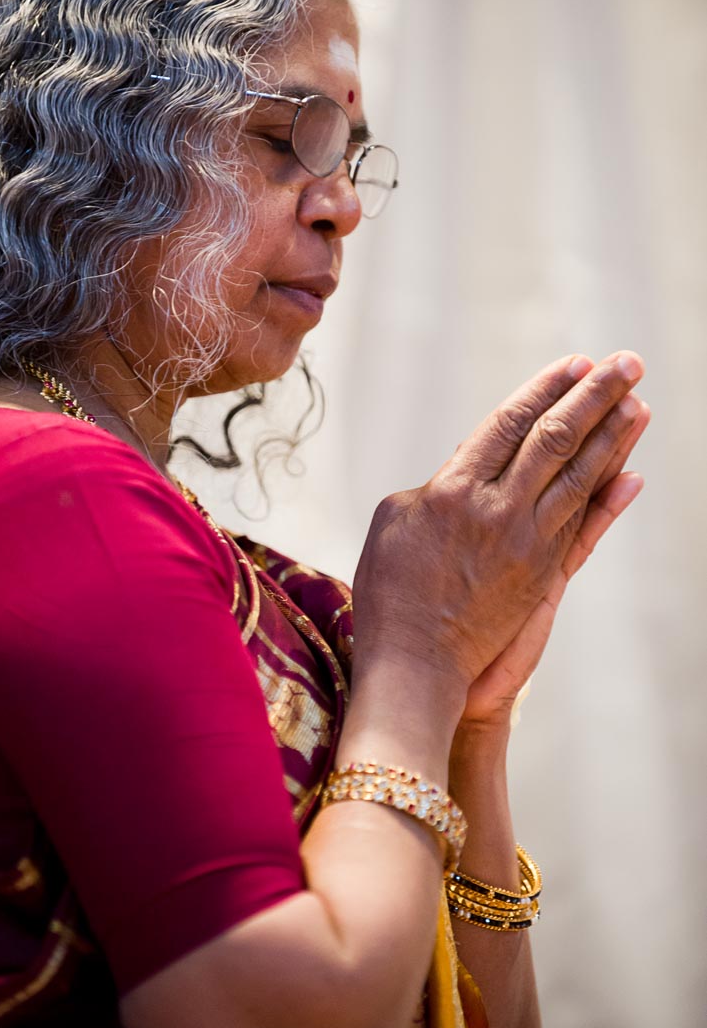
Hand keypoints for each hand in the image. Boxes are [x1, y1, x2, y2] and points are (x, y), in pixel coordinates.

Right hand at [352, 352, 646, 692]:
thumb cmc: (390, 590)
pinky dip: (612, 500)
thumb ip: (436, 484)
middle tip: (629, 363)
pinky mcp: (545, 577)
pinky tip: (635, 474)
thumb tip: (467, 462)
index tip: (579, 362)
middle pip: (557, 440)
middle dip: (597, 397)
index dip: (547, 389)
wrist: (417, 665)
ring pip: (581, 478)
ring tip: (638, 403)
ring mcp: (529, 544)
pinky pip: (587, 530)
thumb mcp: (395, 522)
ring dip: (614, 437)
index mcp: (454, 489)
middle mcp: (499, 510)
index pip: (511, 423)